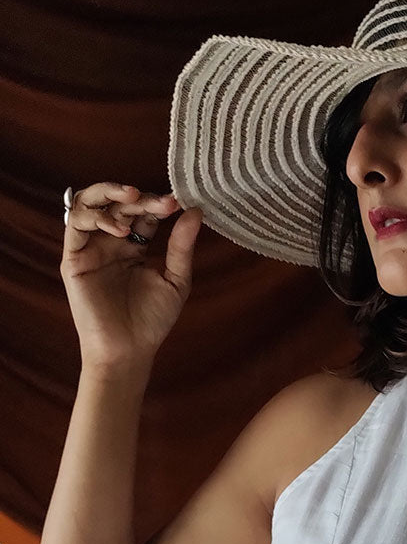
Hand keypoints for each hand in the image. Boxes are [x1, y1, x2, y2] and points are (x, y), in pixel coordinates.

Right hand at [60, 182, 202, 367]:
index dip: (157, 204)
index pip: (142, 212)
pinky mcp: (74, 259)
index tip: (177, 204)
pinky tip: (119, 229)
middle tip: (162, 202)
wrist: (128, 350)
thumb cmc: (151, 321)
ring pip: (89, 204)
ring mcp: (91, 248)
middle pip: (118, 203)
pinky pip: (75, 226)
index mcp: (135, 246)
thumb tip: (195, 212)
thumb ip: (182, 247)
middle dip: (139, 197)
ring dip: (110, 193)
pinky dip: (95, 218)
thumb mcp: (175, 281)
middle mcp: (111, 243)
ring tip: (133, 197)